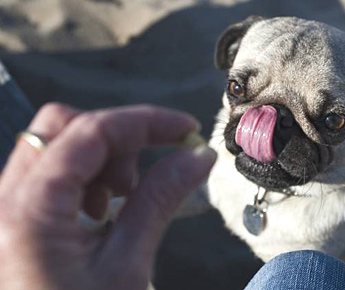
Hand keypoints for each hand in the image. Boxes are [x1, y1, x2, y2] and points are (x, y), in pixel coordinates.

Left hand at [0, 103, 215, 289]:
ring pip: (53, 148)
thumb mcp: (127, 266)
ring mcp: (4, 212)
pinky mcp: (14, 223)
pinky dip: (83, 180)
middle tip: (145, 175)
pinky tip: (100, 215)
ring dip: (99, 161)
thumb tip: (195, 158)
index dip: (145, 121)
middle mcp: (4, 202)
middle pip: (62, 127)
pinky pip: (48, 177)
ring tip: (121, 202)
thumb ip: (159, 200)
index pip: (91, 131)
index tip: (185, 130)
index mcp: (29, 211)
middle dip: (116, 139)